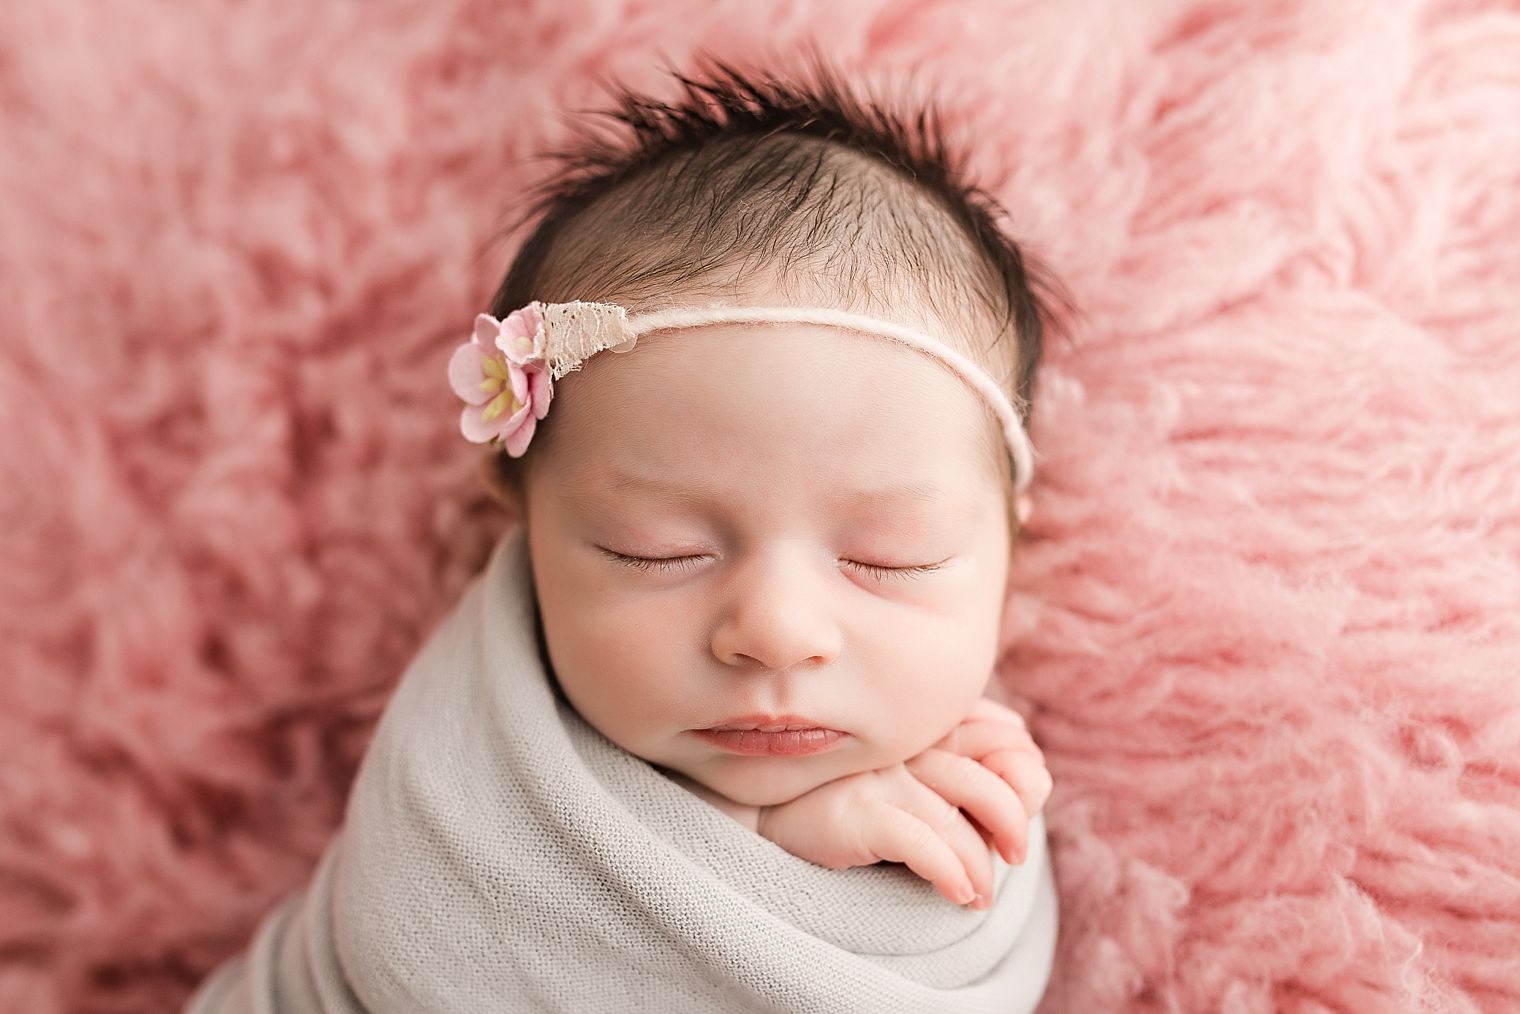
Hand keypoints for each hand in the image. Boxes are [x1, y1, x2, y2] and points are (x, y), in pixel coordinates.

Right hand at [756, 696, 1052, 908]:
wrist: (771, 819)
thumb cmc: (854, 798)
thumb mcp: (916, 780)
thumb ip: (969, 773)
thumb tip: (1035, 781)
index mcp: (925, 727)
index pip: (1000, 732)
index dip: (1024, 768)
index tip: (1025, 804)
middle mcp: (906, 744)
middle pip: (987, 770)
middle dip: (1015, 816)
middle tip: (1016, 854)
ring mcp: (880, 775)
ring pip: (959, 811)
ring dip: (983, 861)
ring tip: (983, 892)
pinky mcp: (857, 810)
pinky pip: (922, 841)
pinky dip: (951, 872)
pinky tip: (958, 894)